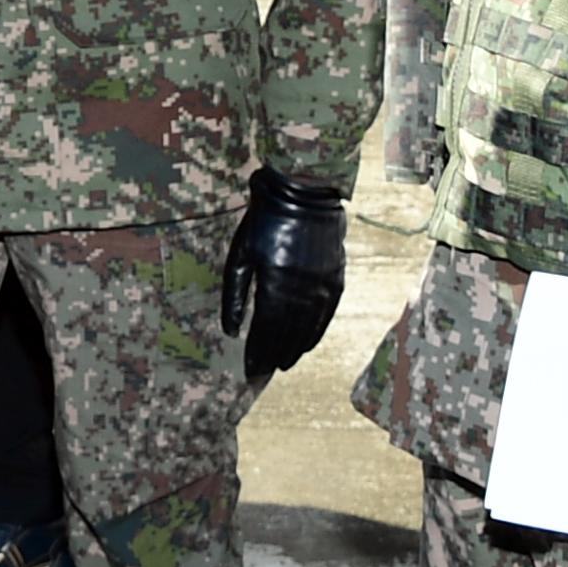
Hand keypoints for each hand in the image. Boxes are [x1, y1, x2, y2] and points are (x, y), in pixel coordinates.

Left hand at [221, 171, 345, 382]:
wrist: (303, 193)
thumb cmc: (263, 222)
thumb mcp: (241, 255)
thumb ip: (236, 295)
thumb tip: (231, 331)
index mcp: (275, 282)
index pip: (266, 329)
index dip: (257, 351)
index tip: (249, 368)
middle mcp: (302, 289)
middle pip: (287, 333)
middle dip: (274, 355)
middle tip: (262, 373)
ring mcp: (323, 286)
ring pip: (308, 328)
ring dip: (294, 349)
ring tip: (282, 364)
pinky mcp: (336, 279)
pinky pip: (326, 316)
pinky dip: (315, 333)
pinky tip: (305, 346)